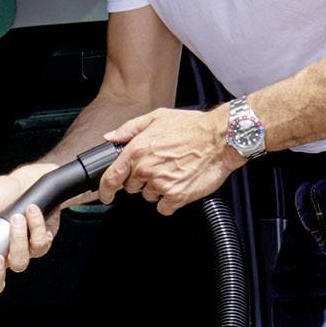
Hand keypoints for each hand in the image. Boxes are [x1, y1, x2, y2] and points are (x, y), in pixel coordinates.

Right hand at [0, 163, 59, 295]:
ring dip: (18, 238)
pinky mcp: (42, 242)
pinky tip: (32, 210)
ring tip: (17, 216)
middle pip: (0, 282)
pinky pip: (40, 243)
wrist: (27, 181)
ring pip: (21, 260)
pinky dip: (36, 226)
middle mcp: (5, 255)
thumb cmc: (2, 194)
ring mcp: (25, 251)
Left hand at [97, 107, 237, 215]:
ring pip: (149, 197)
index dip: (105, 190)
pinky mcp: (177, 196)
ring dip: (157, 190)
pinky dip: (170, 201)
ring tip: (173, 173)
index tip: (105, 195)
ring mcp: (161, 184)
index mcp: (138, 150)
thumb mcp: (157, 118)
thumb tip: (111, 137)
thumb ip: (130, 129)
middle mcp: (147, 169)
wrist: (220, 139)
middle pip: (132, 188)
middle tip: (158, 168)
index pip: (111, 177)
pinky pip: (164, 208)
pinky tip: (179, 186)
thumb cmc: (192, 127)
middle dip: (141, 181)